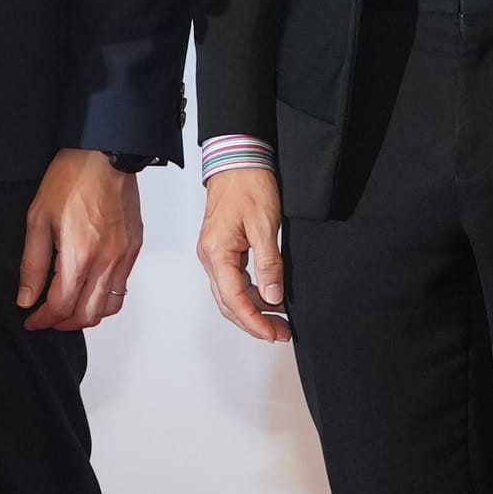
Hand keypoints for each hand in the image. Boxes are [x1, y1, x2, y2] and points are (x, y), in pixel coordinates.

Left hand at [14, 148, 143, 333]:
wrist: (105, 155)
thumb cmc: (71, 179)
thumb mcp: (38, 219)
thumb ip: (33, 264)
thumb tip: (27, 298)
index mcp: (79, 256)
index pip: (61, 306)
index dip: (43, 320)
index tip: (32, 319)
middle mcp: (106, 262)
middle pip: (86, 315)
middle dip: (63, 323)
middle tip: (46, 318)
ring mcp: (124, 257)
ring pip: (108, 307)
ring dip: (86, 316)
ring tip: (68, 309)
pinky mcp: (134, 249)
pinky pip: (122, 288)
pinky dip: (105, 300)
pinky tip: (89, 290)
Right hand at [196, 163, 288, 343]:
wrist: (238, 160)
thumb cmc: (248, 185)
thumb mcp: (265, 226)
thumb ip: (269, 264)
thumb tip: (273, 297)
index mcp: (217, 252)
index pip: (234, 299)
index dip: (254, 321)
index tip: (273, 333)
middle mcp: (210, 256)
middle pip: (228, 303)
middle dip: (254, 322)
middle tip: (282, 333)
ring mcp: (214, 254)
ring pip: (230, 294)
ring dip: (254, 310)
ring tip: (280, 321)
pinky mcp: (223, 249)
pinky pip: (233, 280)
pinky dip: (251, 294)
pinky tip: (270, 299)